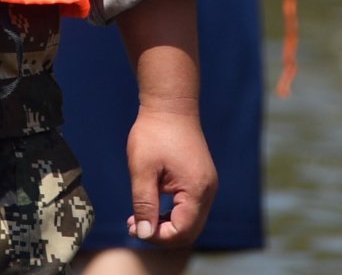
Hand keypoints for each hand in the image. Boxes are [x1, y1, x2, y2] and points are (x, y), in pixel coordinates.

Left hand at [123, 106, 216, 245]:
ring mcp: (206, 184)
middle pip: (189, 230)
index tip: (134, 227)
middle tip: (134, 225)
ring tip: (138, 218)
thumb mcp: (142, 170)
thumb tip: (144, 234)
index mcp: (196, 189)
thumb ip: (144, 204)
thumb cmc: (154, 134)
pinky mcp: (200, 179)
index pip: (182, 231)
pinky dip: (171, 213)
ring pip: (190, 220)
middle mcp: (207, 190)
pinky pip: (190, 207)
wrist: (170, 104)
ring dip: (165, 225)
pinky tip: (150, 206)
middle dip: (161, 234)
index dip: (157, 236)